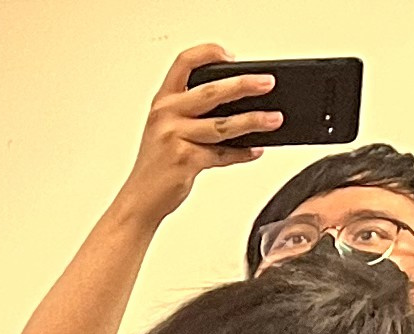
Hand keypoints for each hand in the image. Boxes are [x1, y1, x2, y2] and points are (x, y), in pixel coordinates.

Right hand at [118, 44, 279, 224]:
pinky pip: (222, 154)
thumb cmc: (156, 165)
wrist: (139, 200)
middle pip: (212, 92)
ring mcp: (174, 138)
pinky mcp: (185, 160)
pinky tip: (254, 150)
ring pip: (223, 125)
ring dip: (253, 121)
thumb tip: (238, 103)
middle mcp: (166, 115)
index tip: (231, 57)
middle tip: (268, 83)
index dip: (209, 53)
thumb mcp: (166, 129)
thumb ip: (193, 112)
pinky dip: (241, 153)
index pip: (184, 63)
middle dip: (244, 85)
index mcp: (163, 102)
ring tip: (274, 119)